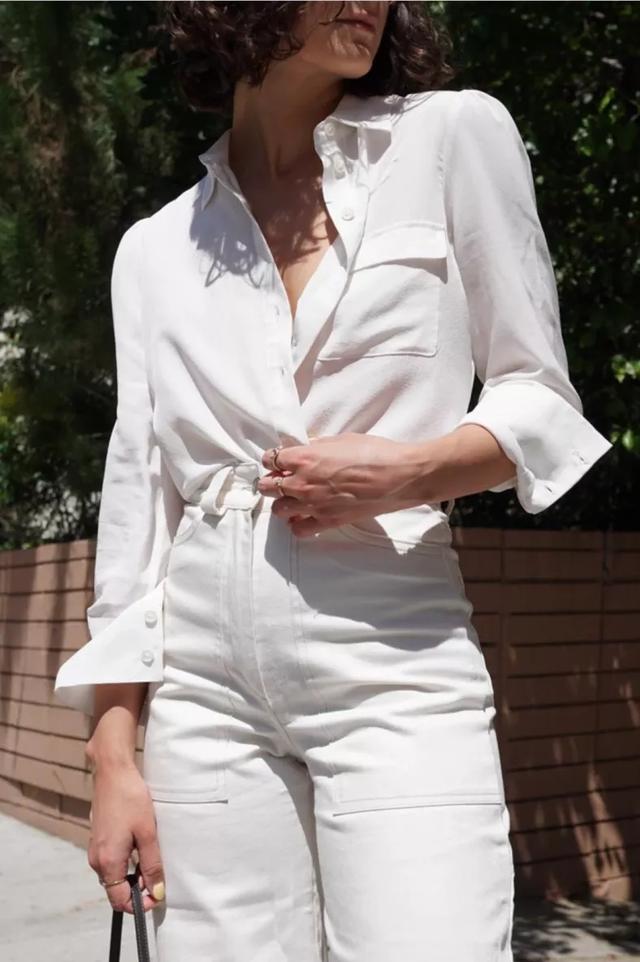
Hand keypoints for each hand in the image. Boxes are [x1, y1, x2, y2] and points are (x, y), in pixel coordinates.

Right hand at [87, 760, 165, 914]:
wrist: (112, 772)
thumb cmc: (130, 799)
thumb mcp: (147, 833)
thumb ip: (151, 865)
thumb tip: (157, 892)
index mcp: (108, 862)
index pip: (119, 901)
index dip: (139, 904)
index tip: (157, 895)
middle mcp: (96, 860)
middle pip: (116, 889)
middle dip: (137, 890)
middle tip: (158, 876)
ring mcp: (94, 849)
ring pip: (114, 875)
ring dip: (131, 875)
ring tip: (151, 859)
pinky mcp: (97, 839)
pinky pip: (111, 861)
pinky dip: (125, 863)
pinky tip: (140, 847)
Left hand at [259, 433, 424, 536]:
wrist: (398, 477)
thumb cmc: (375, 453)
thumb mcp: (341, 440)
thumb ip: (318, 446)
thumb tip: (307, 448)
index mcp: (304, 458)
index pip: (271, 459)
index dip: (273, 459)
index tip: (277, 459)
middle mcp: (302, 483)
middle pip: (268, 486)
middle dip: (270, 481)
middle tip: (279, 478)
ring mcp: (313, 505)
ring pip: (279, 509)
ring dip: (282, 502)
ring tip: (291, 498)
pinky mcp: (327, 521)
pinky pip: (299, 529)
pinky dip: (297, 524)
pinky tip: (303, 516)